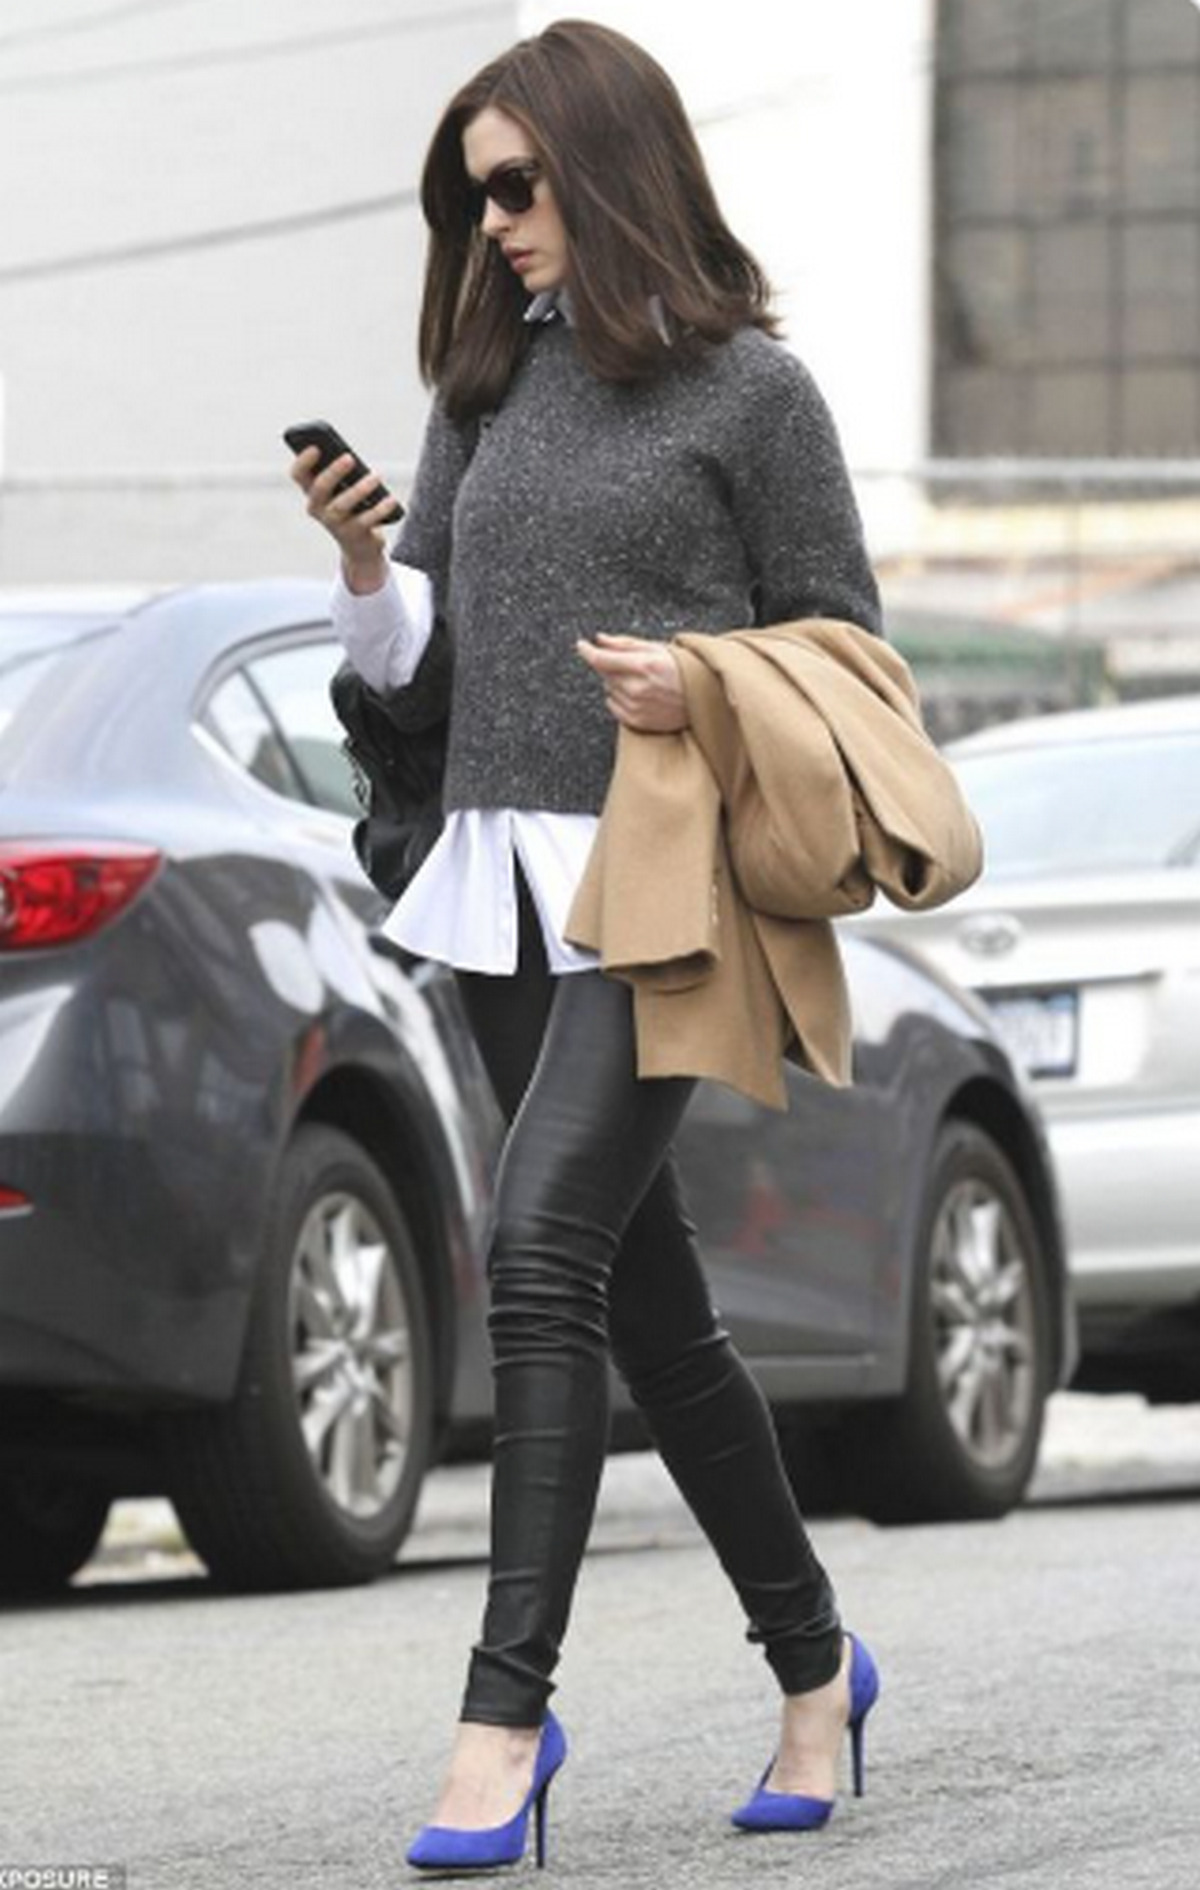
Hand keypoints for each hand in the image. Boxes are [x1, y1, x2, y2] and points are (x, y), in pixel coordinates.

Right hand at [288, 446, 394, 592]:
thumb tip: (350, 458)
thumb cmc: (351, 506)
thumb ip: (343, 472)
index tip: (316, 447)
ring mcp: (334, 523)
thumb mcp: (344, 488)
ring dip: (359, 489)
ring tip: (376, 477)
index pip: (298, 475)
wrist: (359, 545)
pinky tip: (391, 499)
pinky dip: (380, 509)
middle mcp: (318, 508)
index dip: (303, 461)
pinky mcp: (353, 535)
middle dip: (333, 472)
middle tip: (350, 457)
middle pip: (320, 488)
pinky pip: (366, 520)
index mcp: (312, 492)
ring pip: (342, 505)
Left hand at [575, 632, 687, 732]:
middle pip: (604, 674)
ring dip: (617, 683)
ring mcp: (637, 707)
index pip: (601, 659)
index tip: (582, 645)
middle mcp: (638, 688)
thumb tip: (600, 639)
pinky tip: (639, 695)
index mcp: (643, 666)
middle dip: (612, 666)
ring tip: (641, 681)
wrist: (704, 696)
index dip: (587, 650)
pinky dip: (620, 699)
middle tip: (632, 665)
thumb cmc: (683, 669)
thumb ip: (624, 644)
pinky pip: (614, 707)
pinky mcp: (638, 721)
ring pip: (609, 690)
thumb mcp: (656, 648)